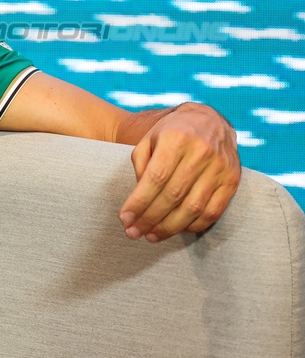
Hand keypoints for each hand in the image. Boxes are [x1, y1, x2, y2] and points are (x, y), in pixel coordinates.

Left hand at [120, 102, 240, 242]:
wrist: (209, 122)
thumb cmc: (171, 134)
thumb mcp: (149, 140)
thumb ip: (140, 166)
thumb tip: (139, 199)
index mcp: (177, 139)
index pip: (156, 178)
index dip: (139, 202)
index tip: (124, 218)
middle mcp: (201, 153)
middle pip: (173, 196)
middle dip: (150, 218)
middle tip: (133, 232)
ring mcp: (220, 168)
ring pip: (193, 207)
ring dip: (169, 227)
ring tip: (151, 235)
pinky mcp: (232, 180)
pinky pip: (213, 211)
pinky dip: (194, 225)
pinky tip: (177, 230)